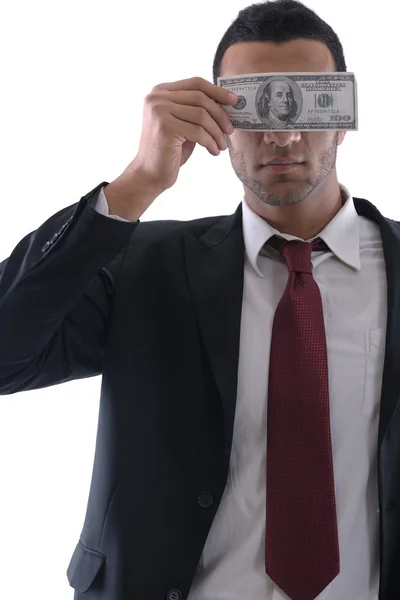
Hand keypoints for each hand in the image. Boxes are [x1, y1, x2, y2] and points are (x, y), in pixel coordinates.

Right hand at [127, 76, 236, 192]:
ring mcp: (159, 111)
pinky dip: (210, 142)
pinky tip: (214, 151)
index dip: (217, 91)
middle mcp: (157, 98)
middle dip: (220, 115)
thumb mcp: (183, 123)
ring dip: (217, 132)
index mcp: (160, 92)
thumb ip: (196, 109)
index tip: (234, 101)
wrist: (150, 174)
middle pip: (200, 98)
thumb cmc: (169, 150)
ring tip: (222, 145)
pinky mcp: (165, 127)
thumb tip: (225, 102)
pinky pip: (198, 132)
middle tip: (230, 131)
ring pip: (202, 115)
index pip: (195, 83)